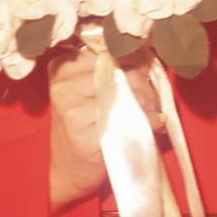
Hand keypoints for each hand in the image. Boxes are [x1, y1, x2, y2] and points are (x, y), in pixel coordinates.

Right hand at [48, 42, 166, 210]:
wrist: (70, 169)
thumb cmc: (86, 125)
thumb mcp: (90, 88)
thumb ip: (109, 68)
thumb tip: (147, 49)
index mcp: (63, 66)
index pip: (108, 48)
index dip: (133, 56)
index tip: (145, 68)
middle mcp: (64, 83)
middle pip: (120, 69)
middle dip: (143, 81)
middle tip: (152, 97)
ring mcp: (71, 108)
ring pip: (127, 92)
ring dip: (149, 101)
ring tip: (152, 112)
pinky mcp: (84, 133)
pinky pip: (128, 119)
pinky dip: (148, 121)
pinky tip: (152, 126)